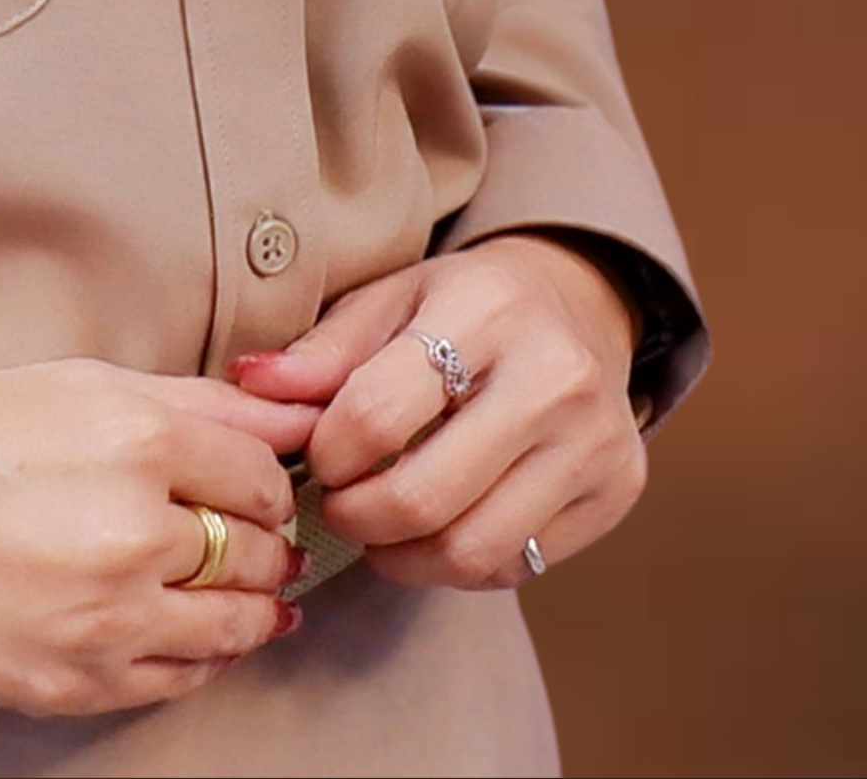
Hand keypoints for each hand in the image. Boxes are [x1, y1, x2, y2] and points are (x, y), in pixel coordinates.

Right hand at [0, 358, 316, 716]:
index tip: (258, 486)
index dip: (269, 481)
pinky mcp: (80, 682)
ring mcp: (109, 618)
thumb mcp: (78, 384)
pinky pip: (184, 677)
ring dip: (253, 605)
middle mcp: (132, 533)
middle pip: (260, 552)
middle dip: (266, 543)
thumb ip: (196, 402)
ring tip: (242, 586)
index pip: (262, 476)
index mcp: (134, 442)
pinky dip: (206, 655)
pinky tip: (194, 629)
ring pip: (236, 625)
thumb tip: (286, 420)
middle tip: (253, 534)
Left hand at [228, 234, 643, 590]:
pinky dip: (459, 564)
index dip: (327, 453)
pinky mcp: (617, 491)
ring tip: (379, 527)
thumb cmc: (464, 306)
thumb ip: (322, 351)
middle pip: (423, 497)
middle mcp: (554, 375)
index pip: (376, 413)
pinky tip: (439, 528)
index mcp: (487, 308)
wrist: (577, 308)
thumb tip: (249, 387)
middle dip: (356, 517)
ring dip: (403, 557)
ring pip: (472, 550)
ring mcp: (595, 440)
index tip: (317, 454)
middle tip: (337, 505)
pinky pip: (517, 565)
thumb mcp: (392, 300)